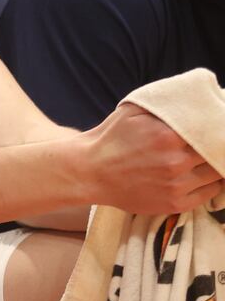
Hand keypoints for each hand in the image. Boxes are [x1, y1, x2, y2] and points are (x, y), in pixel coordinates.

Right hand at [81, 103, 223, 214]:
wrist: (89, 172)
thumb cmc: (112, 138)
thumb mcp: (133, 111)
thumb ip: (166, 103)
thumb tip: (197, 96)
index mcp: (167, 136)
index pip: (212, 130)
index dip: (217, 127)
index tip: (217, 125)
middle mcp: (175, 161)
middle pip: (218, 152)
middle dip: (218, 146)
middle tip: (216, 142)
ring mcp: (176, 185)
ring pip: (217, 173)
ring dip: (217, 165)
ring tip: (210, 158)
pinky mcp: (174, 204)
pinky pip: (209, 194)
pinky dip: (213, 184)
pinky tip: (205, 175)